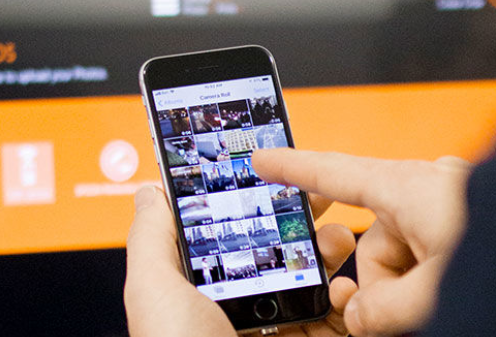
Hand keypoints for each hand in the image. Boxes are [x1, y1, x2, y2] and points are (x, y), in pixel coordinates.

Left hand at [125, 185, 357, 336]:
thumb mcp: (153, 289)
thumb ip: (151, 237)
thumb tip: (149, 191)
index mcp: (202, 289)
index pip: (233, 234)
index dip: (255, 203)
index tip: (277, 175)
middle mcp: (239, 309)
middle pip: (280, 251)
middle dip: (303, 221)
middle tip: (319, 201)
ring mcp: (277, 332)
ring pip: (314, 280)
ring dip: (331, 252)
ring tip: (338, 241)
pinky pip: (337, 320)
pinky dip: (347, 301)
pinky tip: (341, 290)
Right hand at [252, 149, 471, 336]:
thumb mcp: (433, 293)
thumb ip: (381, 309)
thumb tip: (358, 317)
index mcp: (405, 187)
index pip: (331, 174)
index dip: (291, 168)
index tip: (262, 160)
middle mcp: (422, 189)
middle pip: (370, 240)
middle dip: (379, 284)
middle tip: (397, 317)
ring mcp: (447, 204)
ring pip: (400, 254)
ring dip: (409, 289)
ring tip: (435, 308)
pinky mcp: (467, 221)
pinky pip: (427, 251)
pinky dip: (429, 279)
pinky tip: (449, 295)